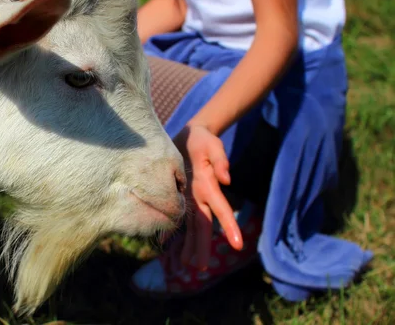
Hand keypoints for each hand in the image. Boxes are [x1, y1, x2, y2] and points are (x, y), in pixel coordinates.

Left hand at [173, 123, 242, 268]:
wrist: (190, 134)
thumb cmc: (203, 140)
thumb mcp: (212, 144)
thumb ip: (220, 160)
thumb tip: (226, 179)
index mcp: (210, 186)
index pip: (221, 210)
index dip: (229, 227)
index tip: (237, 245)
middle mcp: (200, 196)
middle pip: (203, 226)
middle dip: (203, 246)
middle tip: (202, 268)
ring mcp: (189, 196)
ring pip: (190, 225)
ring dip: (189, 244)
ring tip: (185, 264)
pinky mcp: (177, 193)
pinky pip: (175, 215)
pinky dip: (170, 228)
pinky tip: (165, 242)